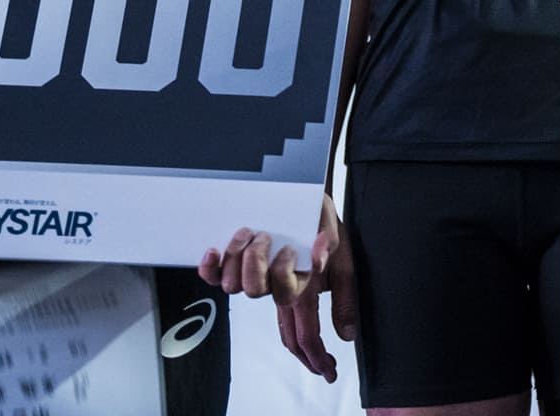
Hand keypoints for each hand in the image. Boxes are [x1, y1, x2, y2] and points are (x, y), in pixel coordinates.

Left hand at [200, 196, 353, 381]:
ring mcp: (251, 273)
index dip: (314, 356)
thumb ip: (343, 294)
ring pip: (238, 286)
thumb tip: (347, 333)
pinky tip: (217, 250)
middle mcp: (274, 286)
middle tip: (285, 247)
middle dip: (270, 272)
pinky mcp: (232, 257)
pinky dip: (212, 264)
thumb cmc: (319, 219)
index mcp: (300, 291)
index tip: (327, 371)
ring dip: (248, 258)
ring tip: (262, 235)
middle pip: (264, 300)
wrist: (299, 188)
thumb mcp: (343, 254)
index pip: (302, 334)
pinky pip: (212, 274)